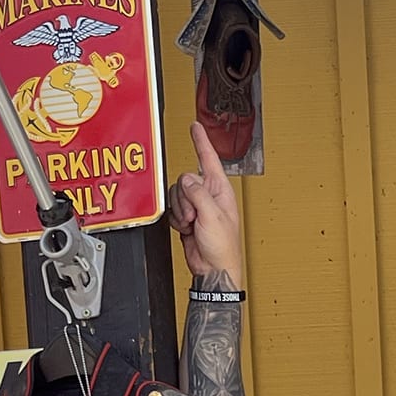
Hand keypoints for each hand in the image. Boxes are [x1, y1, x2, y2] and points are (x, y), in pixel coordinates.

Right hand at [169, 121, 244, 281]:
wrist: (213, 269)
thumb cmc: (223, 247)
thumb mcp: (212, 216)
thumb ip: (198, 194)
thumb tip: (186, 180)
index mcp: (221, 190)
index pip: (209, 159)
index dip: (201, 141)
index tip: (195, 126)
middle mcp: (208, 195)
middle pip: (185, 179)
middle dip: (185, 199)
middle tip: (196, 216)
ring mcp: (197, 206)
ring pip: (176, 194)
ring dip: (181, 211)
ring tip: (193, 224)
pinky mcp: (186, 216)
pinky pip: (173, 208)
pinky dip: (176, 220)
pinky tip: (187, 228)